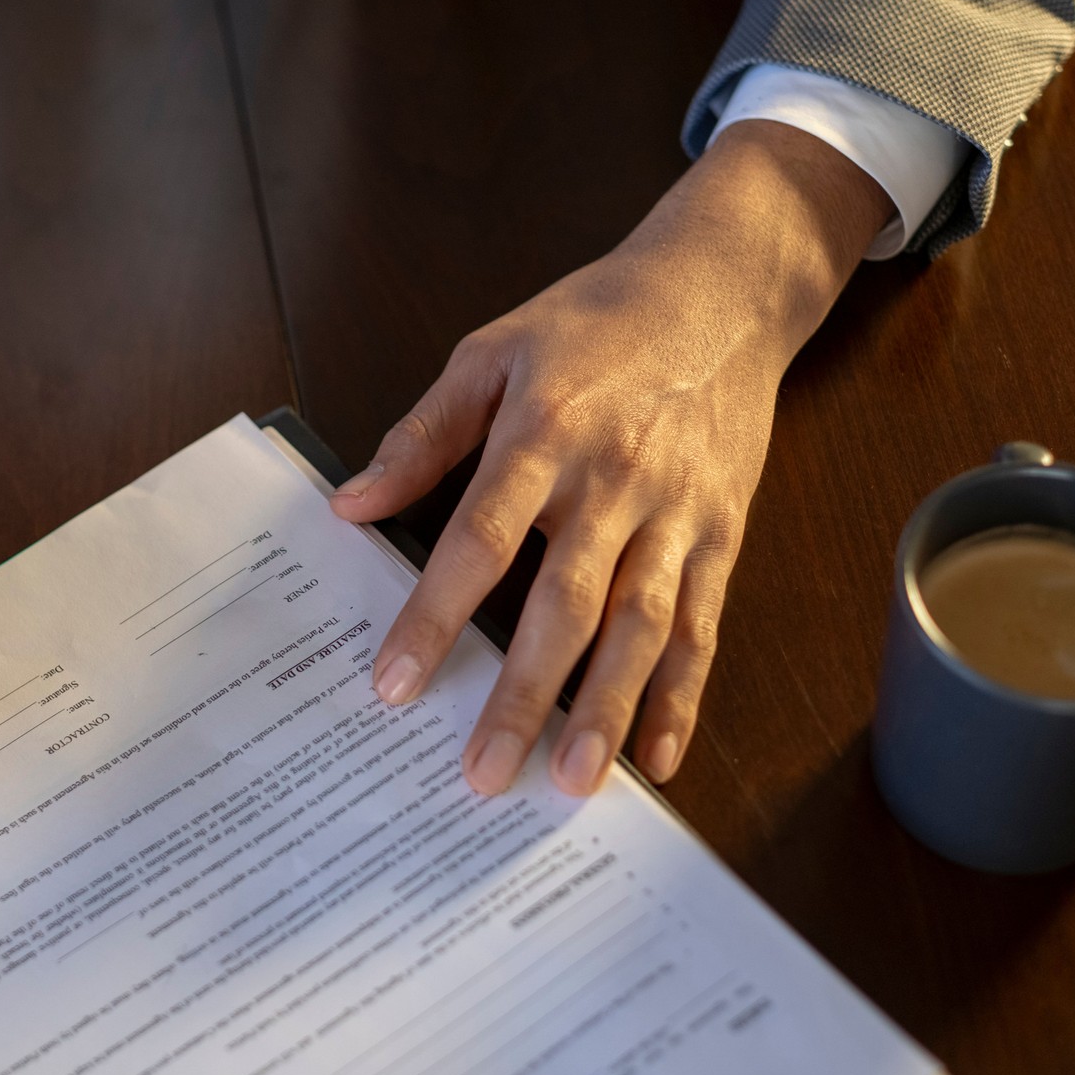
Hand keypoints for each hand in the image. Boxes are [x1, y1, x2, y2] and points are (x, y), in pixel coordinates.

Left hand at [331, 120, 891, 795]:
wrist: (719, 292)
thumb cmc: (593, 324)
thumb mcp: (493, 353)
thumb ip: (424, 435)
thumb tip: (353, 504)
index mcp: (546, 433)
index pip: (481, 538)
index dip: (435, 615)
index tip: (394, 684)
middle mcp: (615, 482)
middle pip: (567, 604)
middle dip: (524, 694)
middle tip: (483, 774)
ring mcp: (676, 515)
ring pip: (643, 627)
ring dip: (608, 709)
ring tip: (573, 782)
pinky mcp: (721, 535)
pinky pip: (703, 625)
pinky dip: (683, 695)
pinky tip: (658, 756)